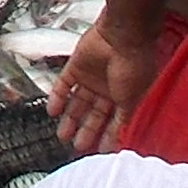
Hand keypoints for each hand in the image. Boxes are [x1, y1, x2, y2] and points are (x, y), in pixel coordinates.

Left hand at [49, 25, 146, 153]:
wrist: (123, 35)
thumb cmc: (135, 65)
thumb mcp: (134, 99)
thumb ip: (125, 119)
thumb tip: (123, 139)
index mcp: (126, 96)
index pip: (115, 121)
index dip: (108, 136)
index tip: (100, 151)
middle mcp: (108, 88)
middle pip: (94, 114)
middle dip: (87, 131)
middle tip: (78, 147)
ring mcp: (91, 77)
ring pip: (77, 103)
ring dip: (70, 119)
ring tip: (62, 136)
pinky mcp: (76, 66)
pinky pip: (63, 85)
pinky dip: (56, 98)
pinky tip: (52, 112)